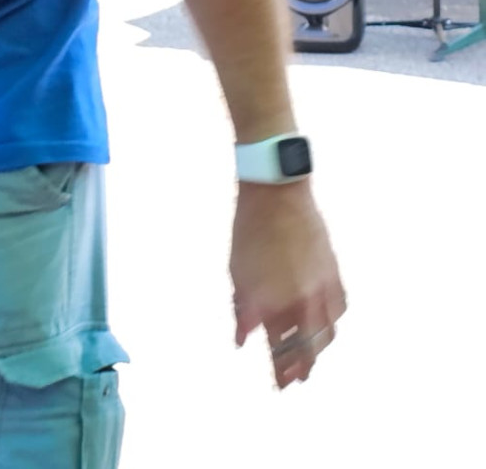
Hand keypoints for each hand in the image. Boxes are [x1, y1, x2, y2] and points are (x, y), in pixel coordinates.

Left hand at [230, 180, 345, 388]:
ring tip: (311, 356)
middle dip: (302, 366)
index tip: (280, 384)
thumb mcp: (238, 273)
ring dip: (319, 348)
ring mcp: (322, 286)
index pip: (282, 349)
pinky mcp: (334, 272)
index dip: (281, 370)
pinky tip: (326, 324)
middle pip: (309, 347)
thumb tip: (243, 339)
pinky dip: (332, 322)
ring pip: (328, 332)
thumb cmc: (251, 230)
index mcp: (277, 302)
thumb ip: (243, 310)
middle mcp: (305, 300)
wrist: (277, 193)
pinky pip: (339, 309)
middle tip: (296, 379)